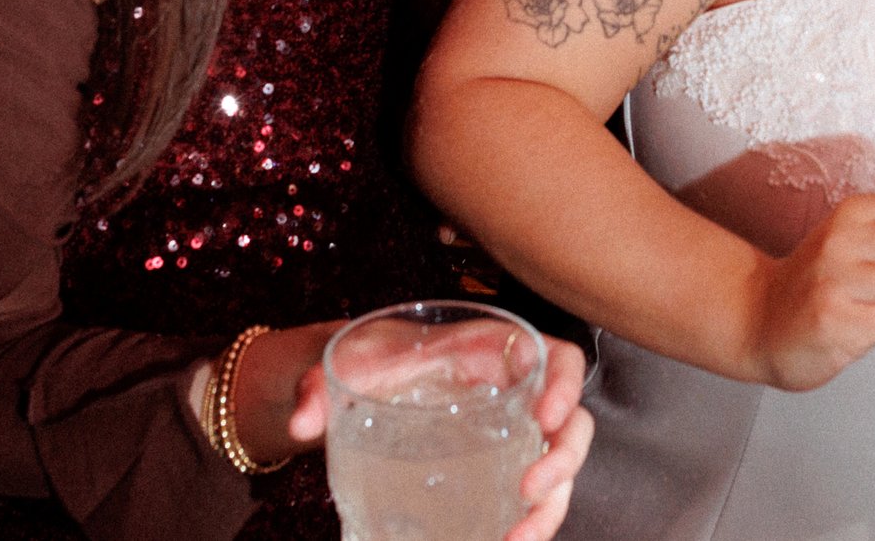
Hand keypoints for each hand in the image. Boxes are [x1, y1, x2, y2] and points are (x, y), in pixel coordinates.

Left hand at [286, 333, 594, 540]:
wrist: (363, 381)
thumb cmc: (369, 361)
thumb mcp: (348, 364)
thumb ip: (320, 388)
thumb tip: (302, 425)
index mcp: (493, 353)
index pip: (557, 357)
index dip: (566, 384)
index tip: (548, 416)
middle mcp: (514, 393)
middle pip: (572, 421)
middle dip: (565, 458)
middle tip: (531, 489)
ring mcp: (512, 433)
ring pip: (559, 466)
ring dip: (552, 504)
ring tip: (520, 536)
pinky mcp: (500, 466)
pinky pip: (535, 494)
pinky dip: (531, 520)